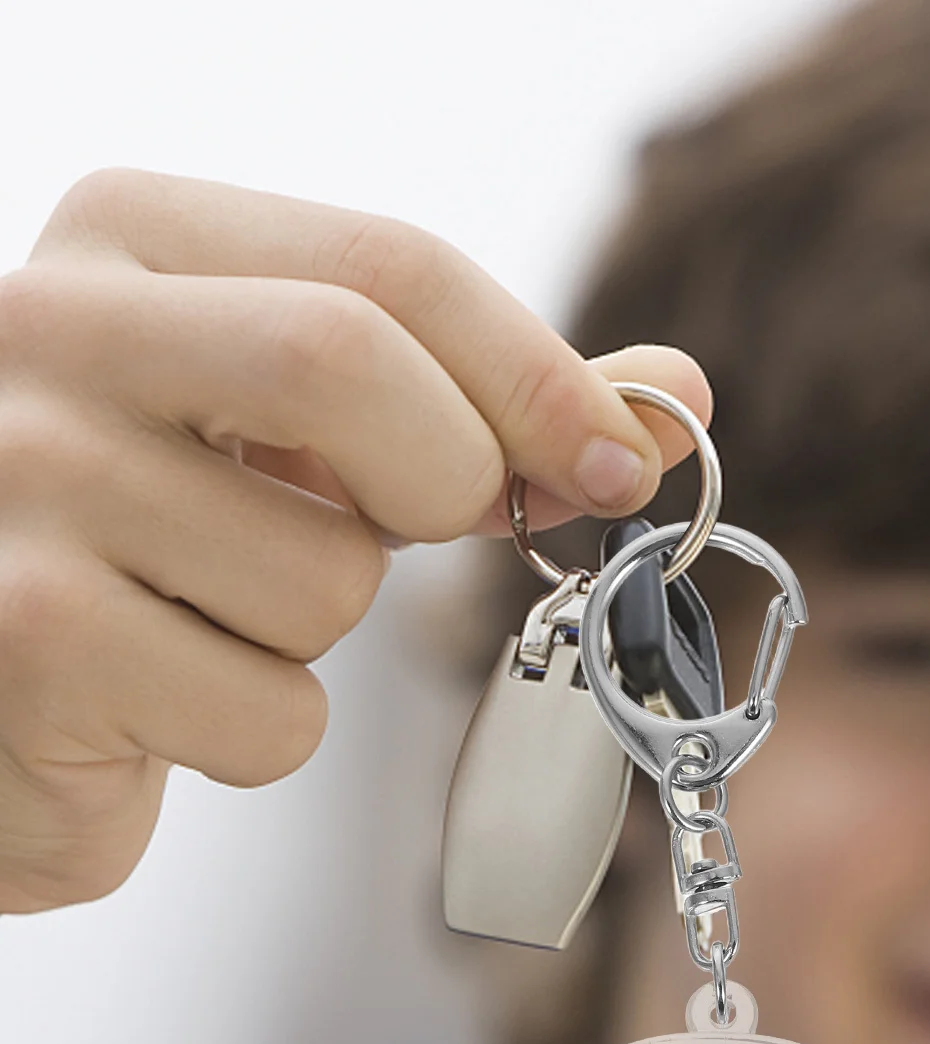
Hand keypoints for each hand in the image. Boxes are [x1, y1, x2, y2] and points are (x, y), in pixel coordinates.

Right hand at [0, 169, 710, 912]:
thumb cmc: (163, 548)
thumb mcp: (307, 442)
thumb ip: (483, 411)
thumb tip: (678, 401)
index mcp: (130, 240)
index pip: (387, 265)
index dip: (536, 376)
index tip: (622, 465)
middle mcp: (44, 328)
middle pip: (345, 364)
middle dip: (444, 478)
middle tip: (418, 530)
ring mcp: (16, 481)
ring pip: (323, 576)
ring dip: (322, 632)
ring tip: (209, 620)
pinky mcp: (24, 638)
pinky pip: (268, 711)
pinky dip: (260, 732)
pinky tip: (164, 700)